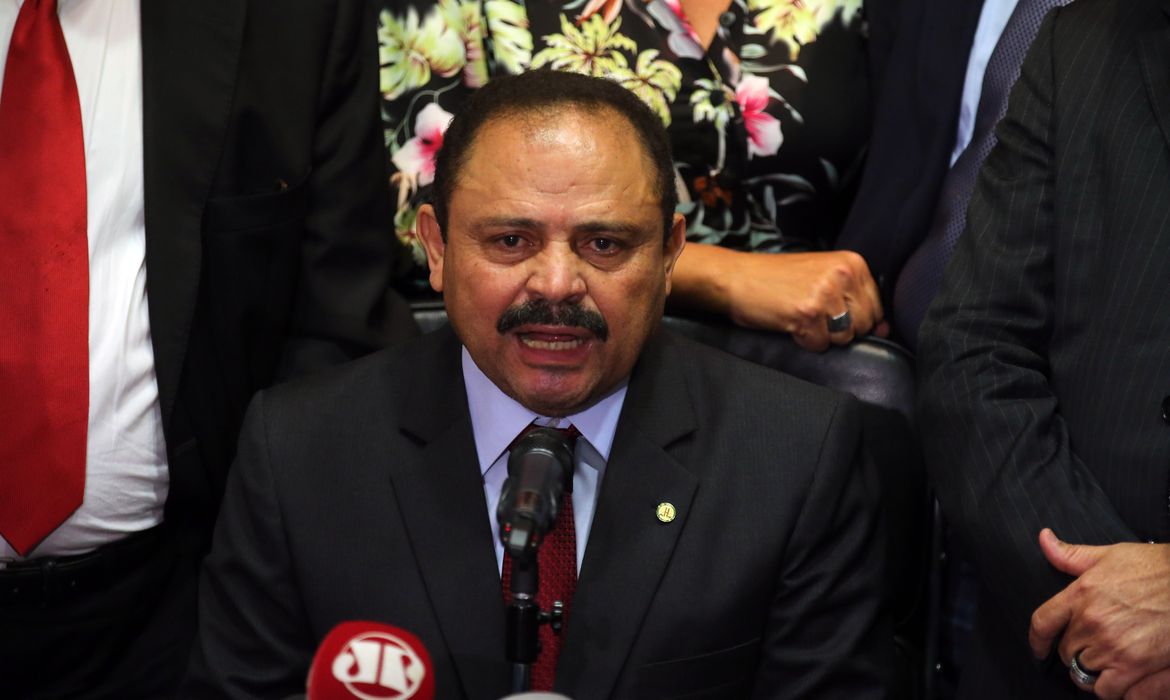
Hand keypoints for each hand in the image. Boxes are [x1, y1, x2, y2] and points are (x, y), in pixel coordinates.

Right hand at [670, 244, 887, 350]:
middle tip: (811, 313)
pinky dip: (803, 340)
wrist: (736, 277)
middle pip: (863, 325)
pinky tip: (789, 322)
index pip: (876, 307)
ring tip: (799, 316)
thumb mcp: (821, 277)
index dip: (854, 319)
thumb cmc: (775, 278)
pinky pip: (819, 345)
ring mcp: (826, 294)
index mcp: (852, 263)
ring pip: (843, 337)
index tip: (831, 313)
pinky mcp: (808, 313)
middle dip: (839, 328)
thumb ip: (854, 298)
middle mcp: (843, 275)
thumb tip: (885, 329)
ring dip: (821, 335)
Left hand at [1029, 528, 1169, 697]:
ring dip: (1091, 669)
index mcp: (1081, 594)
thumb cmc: (1154, 568)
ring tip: (1102, 663)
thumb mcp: (1109, 555)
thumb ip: (1071, 555)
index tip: (1038, 648)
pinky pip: (1107, 690)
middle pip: (1064, 651)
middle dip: (1074, 650)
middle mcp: (1092, 622)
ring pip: (1083, 671)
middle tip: (1089, 647)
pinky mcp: (1135, 665)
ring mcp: (1112, 646)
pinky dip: (1109, 688)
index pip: (1042, 623)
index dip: (1036, 641)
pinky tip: (1116, 677)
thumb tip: (1044, 539)